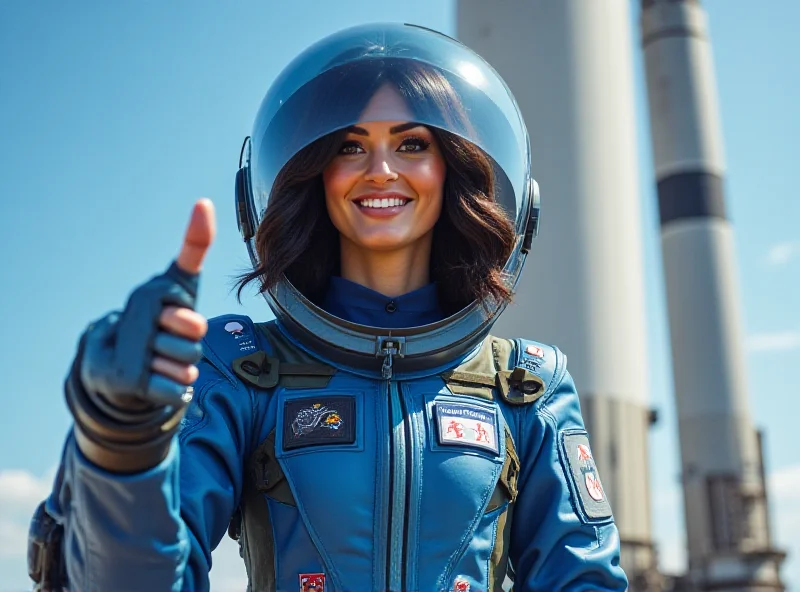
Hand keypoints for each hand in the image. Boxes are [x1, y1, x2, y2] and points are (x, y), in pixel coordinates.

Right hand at [79, 199, 215, 408]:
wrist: (114, 369)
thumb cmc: (160, 319)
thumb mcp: (178, 280)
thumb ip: (193, 245)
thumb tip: (203, 203)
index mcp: (149, 295)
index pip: (174, 297)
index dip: (180, 307)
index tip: (174, 306)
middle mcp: (135, 320)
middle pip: (194, 331)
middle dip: (193, 336)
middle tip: (173, 336)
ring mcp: (131, 354)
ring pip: (189, 360)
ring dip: (186, 364)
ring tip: (164, 359)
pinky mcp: (132, 385)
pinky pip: (179, 388)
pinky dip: (178, 389)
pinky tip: (160, 380)